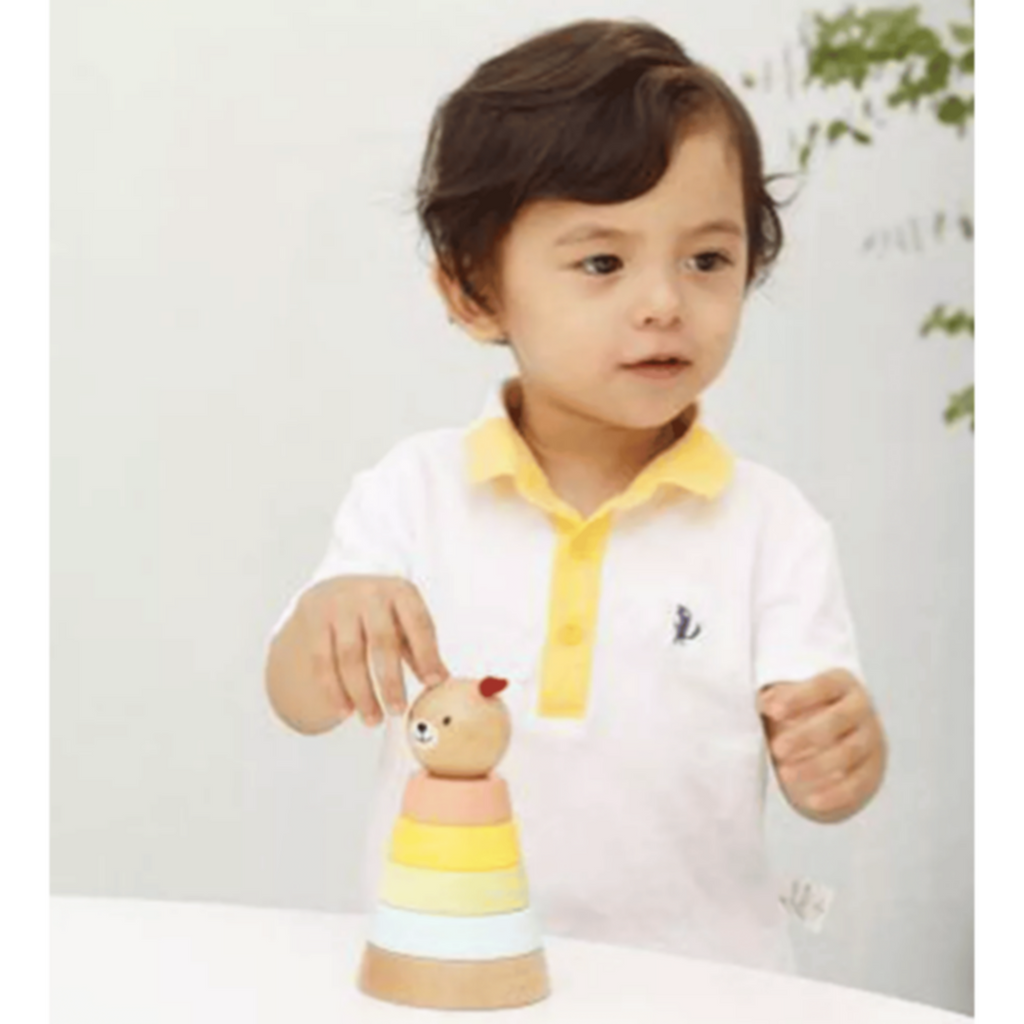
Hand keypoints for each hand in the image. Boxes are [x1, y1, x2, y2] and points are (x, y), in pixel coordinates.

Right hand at [291, 575, 448, 726]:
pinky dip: (334, 690)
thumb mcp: (405, 620)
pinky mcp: (314, 618)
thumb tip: (441, 680)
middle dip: (390, 681)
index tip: (433, 684)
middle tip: (398, 711)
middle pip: (382, 641)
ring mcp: (339, 604)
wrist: (336, 588)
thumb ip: (421, 648)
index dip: (427, 654)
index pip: (418, 622)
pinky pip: (323, 661)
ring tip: (373, 719)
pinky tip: (346, 710)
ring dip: (362, 693)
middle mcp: (370, 593)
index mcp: (400, 590)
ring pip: (349, 656)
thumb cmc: (381, 612)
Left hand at [758, 669, 886, 822]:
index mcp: (841, 683)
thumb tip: (765, 704)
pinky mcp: (873, 770)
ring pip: (849, 752)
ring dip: (816, 766)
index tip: (771, 710)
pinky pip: (858, 784)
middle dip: (806, 735)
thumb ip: (777, 699)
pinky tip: (811, 800)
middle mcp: (861, 708)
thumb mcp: (789, 699)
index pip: (824, 685)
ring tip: (785, 773)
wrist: (835, 737)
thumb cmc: (804, 710)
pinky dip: (834, 794)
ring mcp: (872, 739)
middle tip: (777, 748)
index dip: (797, 697)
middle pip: (838, 720)